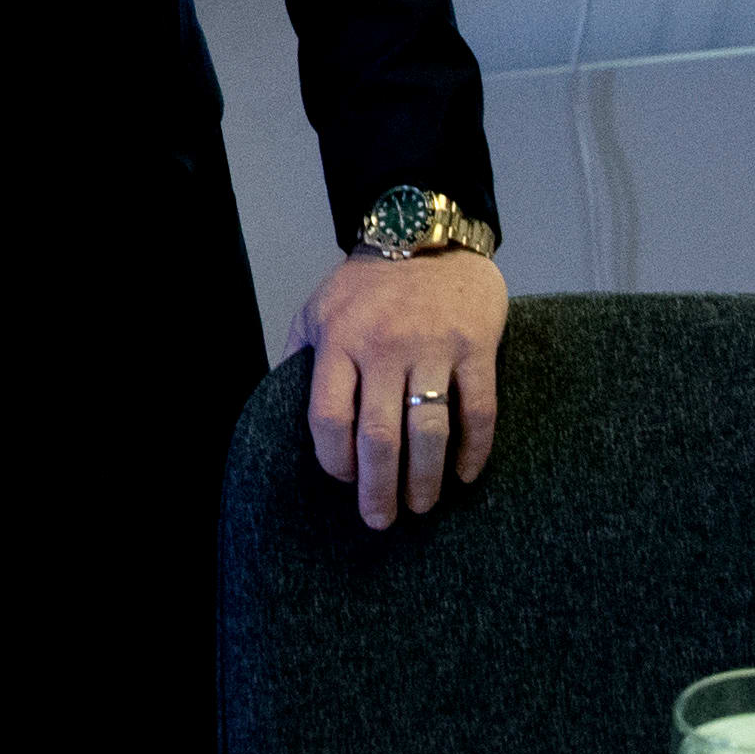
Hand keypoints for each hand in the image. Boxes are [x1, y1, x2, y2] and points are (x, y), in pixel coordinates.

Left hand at [293, 248, 505, 528]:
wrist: (426, 232)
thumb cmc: (367, 284)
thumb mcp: (317, 309)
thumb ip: (299, 357)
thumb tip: (276, 410)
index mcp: (339, 339)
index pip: (328, 417)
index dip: (334, 460)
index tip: (344, 480)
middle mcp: (383, 345)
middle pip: (379, 436)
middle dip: (378, 490)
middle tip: (380, 521)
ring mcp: (433, 346)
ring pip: (429, 430)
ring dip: (424, 479)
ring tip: (421, 506)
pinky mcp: (475, 346)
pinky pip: (478, 409)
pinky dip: (474, 449)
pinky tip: (465, 474)